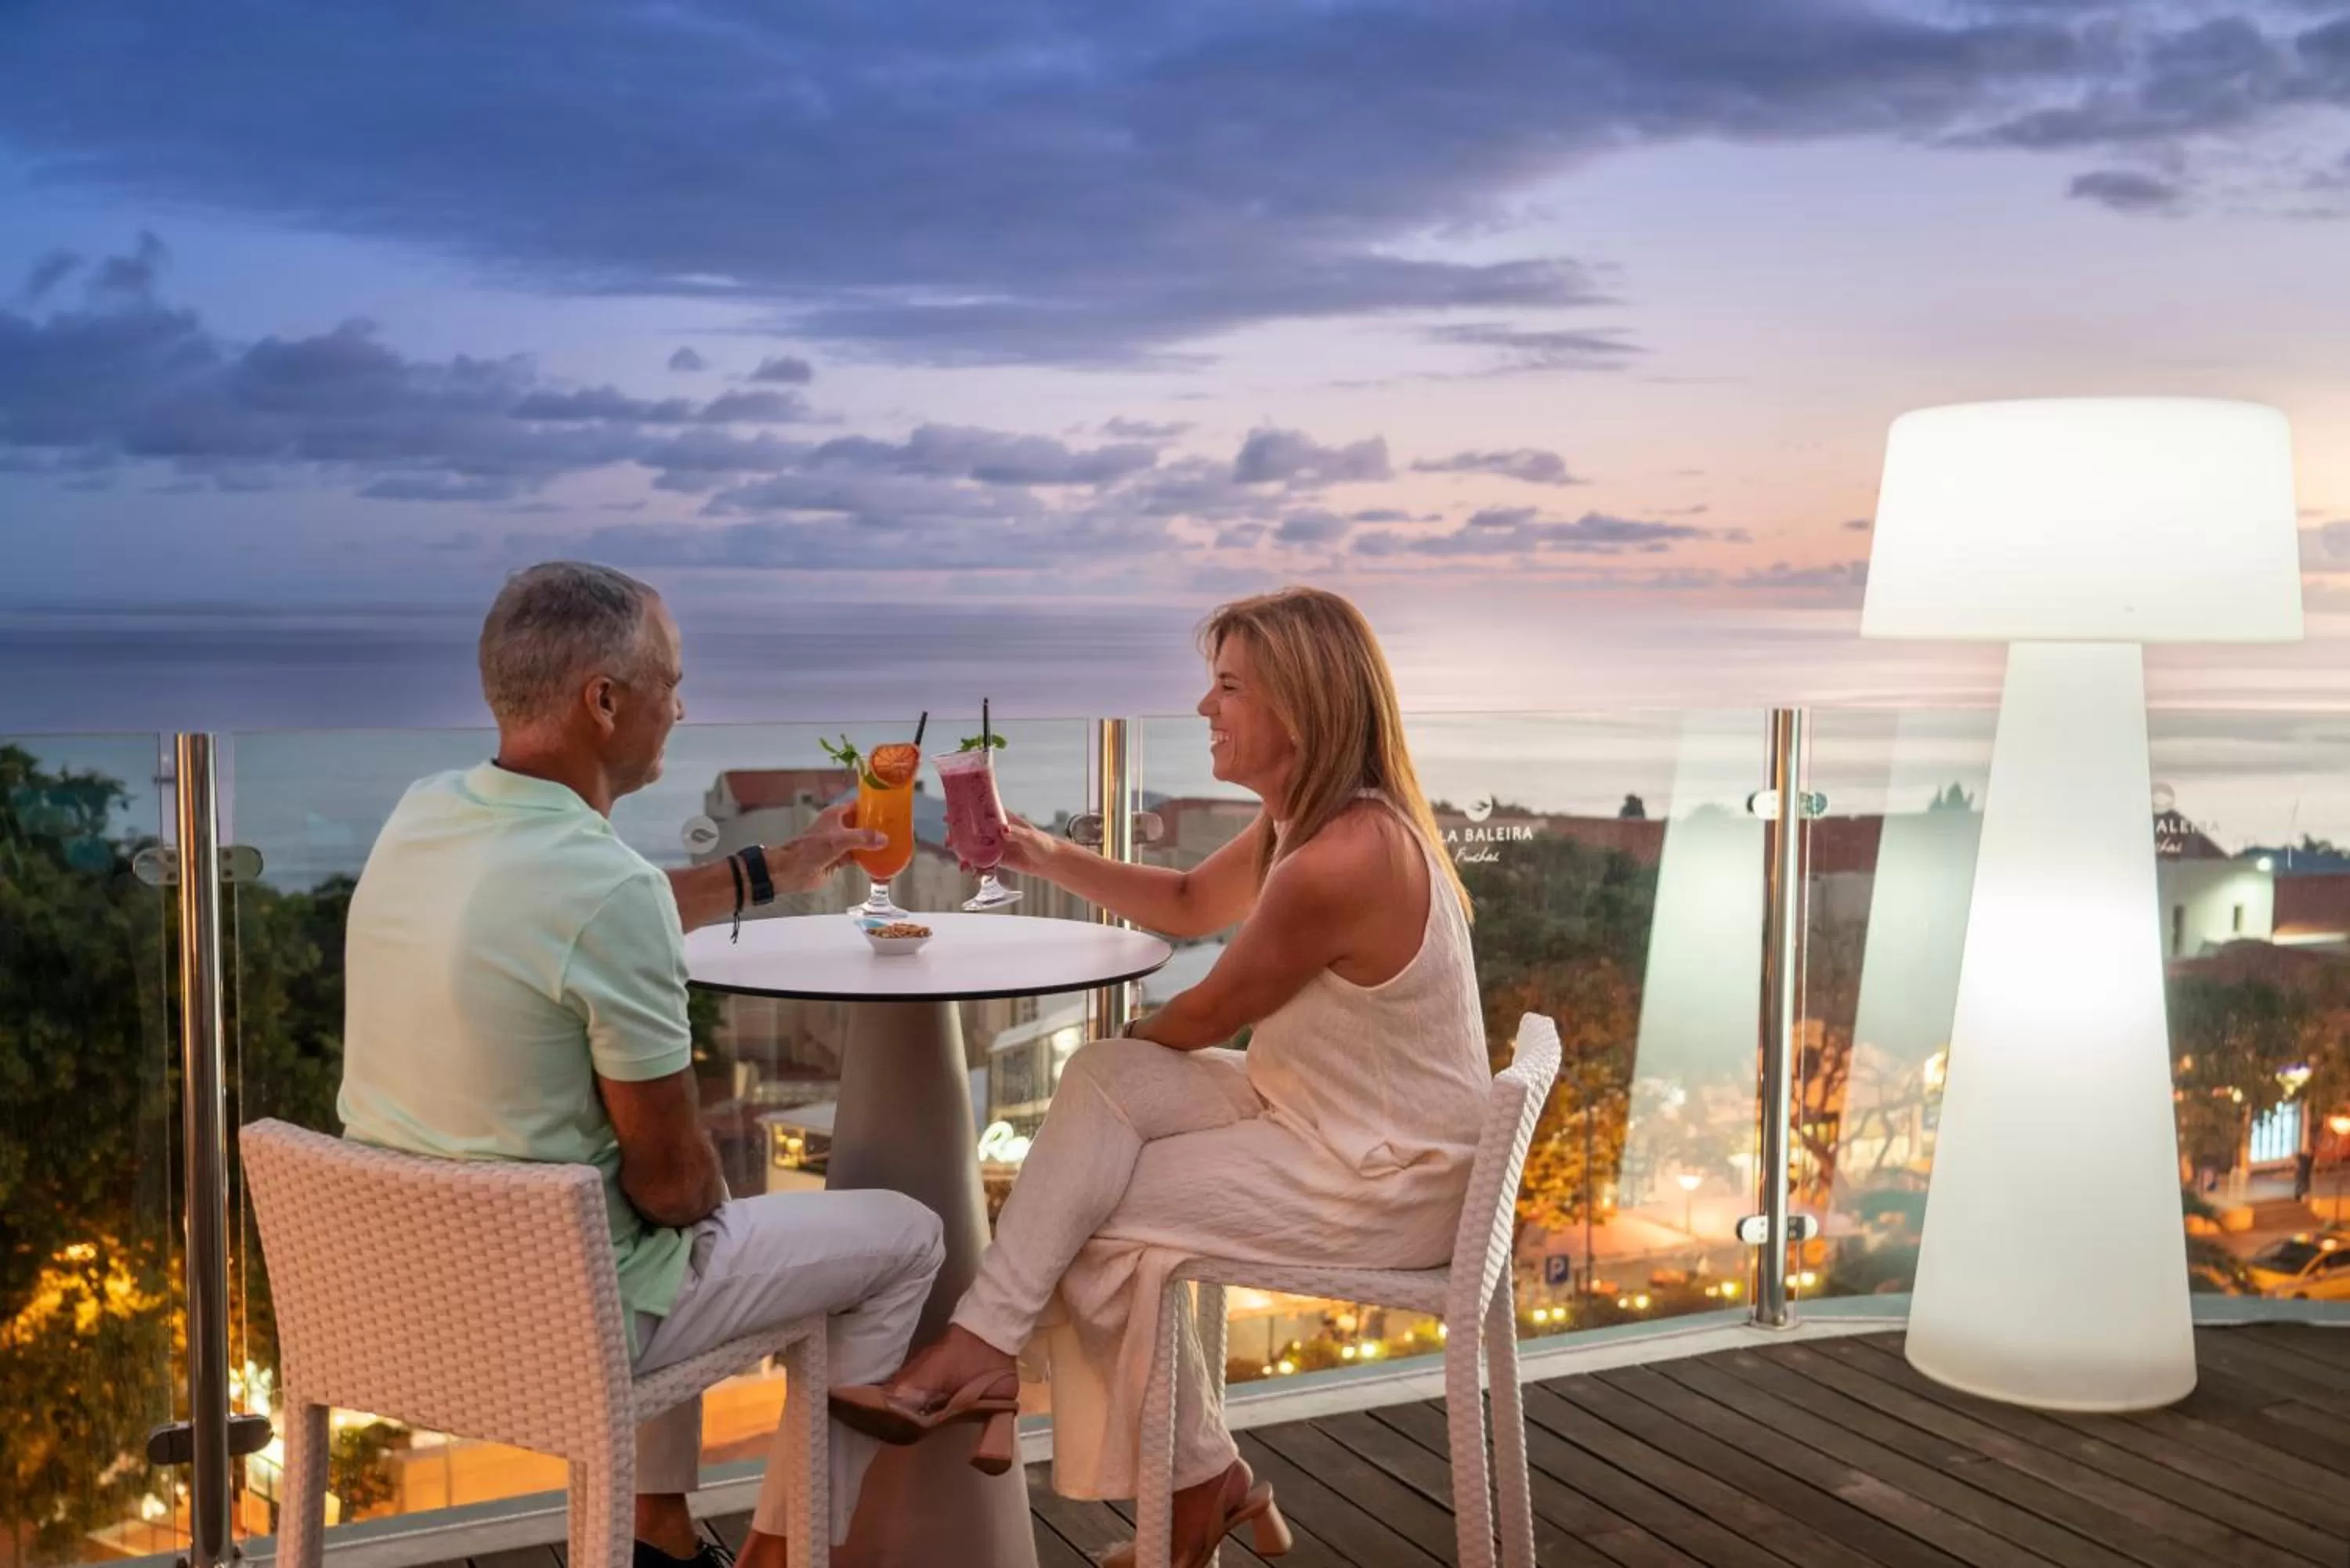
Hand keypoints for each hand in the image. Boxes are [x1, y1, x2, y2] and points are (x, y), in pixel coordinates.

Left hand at [769, 802, 885, 892]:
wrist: (791, 871)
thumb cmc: (810, 849)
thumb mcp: (838, 840)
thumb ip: (862, 839)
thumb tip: (884, 839)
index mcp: (836, 815)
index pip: (859, 806)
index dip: (874, 806)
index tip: (891, 808)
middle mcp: (839, 827)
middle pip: (863, 824)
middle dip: (878, 826)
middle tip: (897, 828)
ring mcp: (840, 843)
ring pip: (862, 841)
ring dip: (874, 843)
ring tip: (894, 843)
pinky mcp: (839, 859)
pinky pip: (858, 856)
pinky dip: (868, 858)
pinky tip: (881, 860)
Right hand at [951, 813, 1055, 878]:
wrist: (1051, 862)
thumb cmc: (1043, 843)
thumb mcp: (1030, 836)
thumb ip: (1016, 833)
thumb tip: (1003, 830)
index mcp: (1003, 820)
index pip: (980, 813)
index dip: (963, 814)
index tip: (948, 817)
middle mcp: (997, 832)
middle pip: (972, 831)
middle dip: (958, 836)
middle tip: (948, 843)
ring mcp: (997, 845)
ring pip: (975, 847)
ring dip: (965, 853)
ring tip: (960, 863)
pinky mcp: (999, 859)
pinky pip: (983, 862)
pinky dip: (975, 866)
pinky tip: (970, 872)